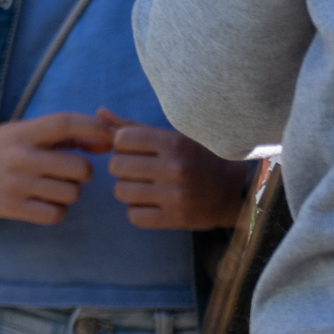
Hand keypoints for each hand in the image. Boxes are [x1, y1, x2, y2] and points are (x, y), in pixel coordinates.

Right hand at [0, 110, 112, 223]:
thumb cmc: (1, 149)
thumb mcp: (26, 133)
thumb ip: (66, 136)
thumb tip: (107, 143)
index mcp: (24, 132)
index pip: (66, 123)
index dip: (94, 128)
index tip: (110, 137)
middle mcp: (20, 156)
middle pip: (79, 168)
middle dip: (82, 172)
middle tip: (69, 172)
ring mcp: (16, 183)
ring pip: (72, 193)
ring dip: (70, 192)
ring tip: (53, 187)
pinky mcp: (12, 207)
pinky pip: (56, 213)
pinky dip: (57, 210)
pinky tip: (45, 202)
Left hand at [107, 116, 243, 230]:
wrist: (235, 192)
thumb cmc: (196, 159)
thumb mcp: (171, 137)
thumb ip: (133, 127)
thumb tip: (98, 113)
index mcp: (173, 143)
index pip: (120, 140)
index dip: (123, 145)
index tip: (136, 150)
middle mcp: (174, 168)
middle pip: (115, 166)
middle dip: (123, 168)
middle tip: (140, 171)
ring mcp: (175, 196)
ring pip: (121, 192)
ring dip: (129, 190)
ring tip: (147, 187)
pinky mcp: (176, 219)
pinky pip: (133, 216)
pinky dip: (138, 211)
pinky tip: (153, 204)